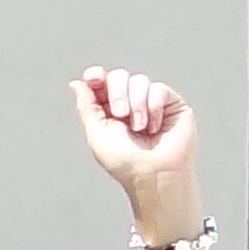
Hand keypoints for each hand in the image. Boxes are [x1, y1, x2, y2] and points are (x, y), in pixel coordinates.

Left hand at [75, 64, 201, 234]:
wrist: (154, 173)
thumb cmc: (124, 161)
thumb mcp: (97, 134)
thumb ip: (86, 107)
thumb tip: (76, 83)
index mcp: (107, 110)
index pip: (100, 82)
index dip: (96, 76)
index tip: (95, 79)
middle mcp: (129, 103)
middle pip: (118, 76)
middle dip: (117, 93)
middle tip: (121, 115)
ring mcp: (151, 102)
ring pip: (139, 80)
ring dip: (136, 104)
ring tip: (140, 128)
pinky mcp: (172, 104)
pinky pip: (158, 89)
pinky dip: (153, 107)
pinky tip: (154, 128)